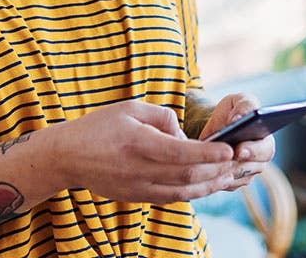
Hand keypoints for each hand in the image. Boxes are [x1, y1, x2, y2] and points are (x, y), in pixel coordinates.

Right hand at [49, 100, 236, 203]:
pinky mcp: (136, 197)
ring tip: (230, 175)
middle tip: (238, 162)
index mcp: (137, 142)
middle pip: (187, 175)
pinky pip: (171, 198)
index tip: (229, 149)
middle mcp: (139, 169)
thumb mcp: (129, 107)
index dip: (208, 152)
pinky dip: (193, 193)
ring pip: (183, 192)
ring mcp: (137, 187)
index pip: (180, 152)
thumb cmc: (99, 127)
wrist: (67, 156)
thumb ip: (162, 117)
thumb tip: (185, 134)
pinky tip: (207, 185)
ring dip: (210, 185)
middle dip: (216, 170)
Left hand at [196, 93, 275, 191]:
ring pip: (234, 178)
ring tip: (206, 162)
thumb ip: (244, 105)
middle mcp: (259, 161)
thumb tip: (239, 118)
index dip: (253, 151)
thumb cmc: (232, 110)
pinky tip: (201, 168)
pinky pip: (222, 184)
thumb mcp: (239, 101)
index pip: (265, 150)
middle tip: (219, 160)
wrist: (216, 126)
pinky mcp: (231, 183)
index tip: (239, 150)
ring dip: (221, 170)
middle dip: (234, 164)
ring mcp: (246, 174)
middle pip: (250, 169)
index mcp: (266, 140)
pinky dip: (212, 177)